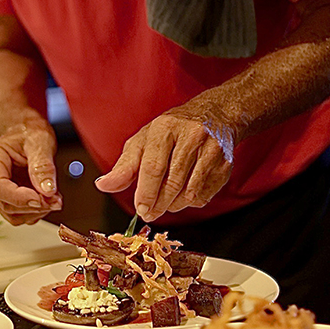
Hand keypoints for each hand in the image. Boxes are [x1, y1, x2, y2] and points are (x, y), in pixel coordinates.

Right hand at [0, 123, 62, 225]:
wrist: (26, 134)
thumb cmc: (29, 133)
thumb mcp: (40, 142)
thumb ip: (43, 166)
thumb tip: (47, 190)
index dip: (20, 198)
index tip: (42, 199)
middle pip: (6, 203)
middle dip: (34, 205)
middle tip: (57, 199)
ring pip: (12, 214)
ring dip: (36, 211)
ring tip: (53, 197)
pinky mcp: (4, 200)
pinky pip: (18, 216)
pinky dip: (34, 212)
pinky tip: (45, 198)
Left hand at [94, 105, 236, 220]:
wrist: (215, 115)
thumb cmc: (173, 131)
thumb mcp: (144, 140)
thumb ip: (125, 166)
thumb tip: (103, 185)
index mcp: (165, 128)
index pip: (154, 165)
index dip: (145, 191)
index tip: (140, 209)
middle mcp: (191, 136)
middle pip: (172, 182)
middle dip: (158, 204)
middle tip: (149, 213)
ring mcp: (212, 150)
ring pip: (190, 192)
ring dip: (174, 205)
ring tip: (165, 202)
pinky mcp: (226, 165)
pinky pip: (205, 195)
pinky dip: (190, 202)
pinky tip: (183, 194)